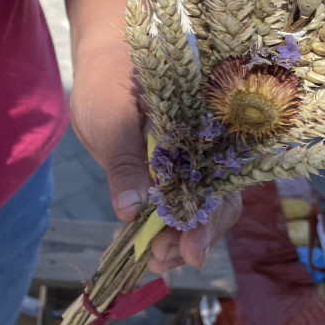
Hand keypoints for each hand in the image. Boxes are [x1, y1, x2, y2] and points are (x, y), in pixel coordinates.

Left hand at [70, 43, 241, 271]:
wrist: (103, 63)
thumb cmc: (107, 79)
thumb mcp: (110, 116)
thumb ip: (124, 162)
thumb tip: (131, 213)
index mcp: (205, 125)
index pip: (221, 178)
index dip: (209, 218)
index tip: (189, 248)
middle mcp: (205, 146)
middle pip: (215, 200)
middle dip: (194, 236)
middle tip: (166, 260)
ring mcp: (189, 161)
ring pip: (197, 207)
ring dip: (178, 238)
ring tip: (154, 262)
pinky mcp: (170, 173)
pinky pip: (173, 204)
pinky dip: (162, 228)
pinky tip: (145, 248)